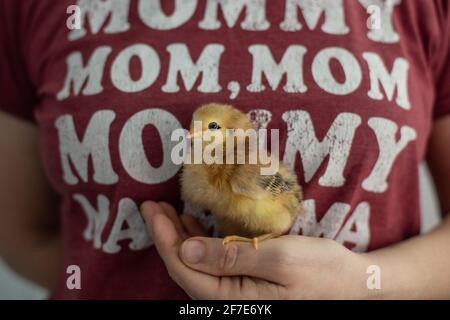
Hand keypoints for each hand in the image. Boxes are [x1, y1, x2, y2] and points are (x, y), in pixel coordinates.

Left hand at [141, 201, 373, 298]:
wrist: (354, 284)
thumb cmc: (323, 271)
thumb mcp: (280, 259)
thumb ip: (232, 257)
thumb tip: (187, 250)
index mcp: (234, 299)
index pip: (186, 269)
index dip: (164, 239)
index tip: (151, 211)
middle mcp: (230, 299)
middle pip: (186, 267)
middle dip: (166, 235)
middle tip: (152, 205)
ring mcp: (238, 290)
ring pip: (197, 263)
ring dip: (180, 235)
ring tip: (167, 210)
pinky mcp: (246, 279)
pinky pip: (214, 261)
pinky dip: (200, 239)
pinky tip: (194, 223)